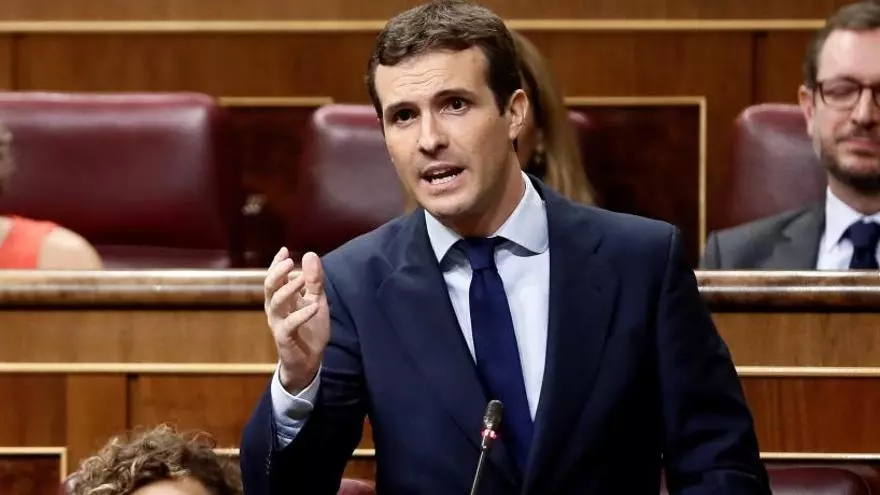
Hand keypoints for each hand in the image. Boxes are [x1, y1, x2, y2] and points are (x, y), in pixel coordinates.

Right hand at [264, 247, 329, 394]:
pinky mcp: (284, 338)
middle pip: (270, 288)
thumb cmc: (310, 329)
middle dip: (278, 273)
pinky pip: (290, 324)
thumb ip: (314, 280)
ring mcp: (278, 324)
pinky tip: (314, 306)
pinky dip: (302, 314)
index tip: (284, 250)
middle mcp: (276, 310)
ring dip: (288, 290)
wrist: (309, 361)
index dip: (276, 264)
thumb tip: (309, 254)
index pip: (274, 278)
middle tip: (289, 261)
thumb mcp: (316, 300)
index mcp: (281, 299)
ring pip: (276, 304)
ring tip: (301, 279)